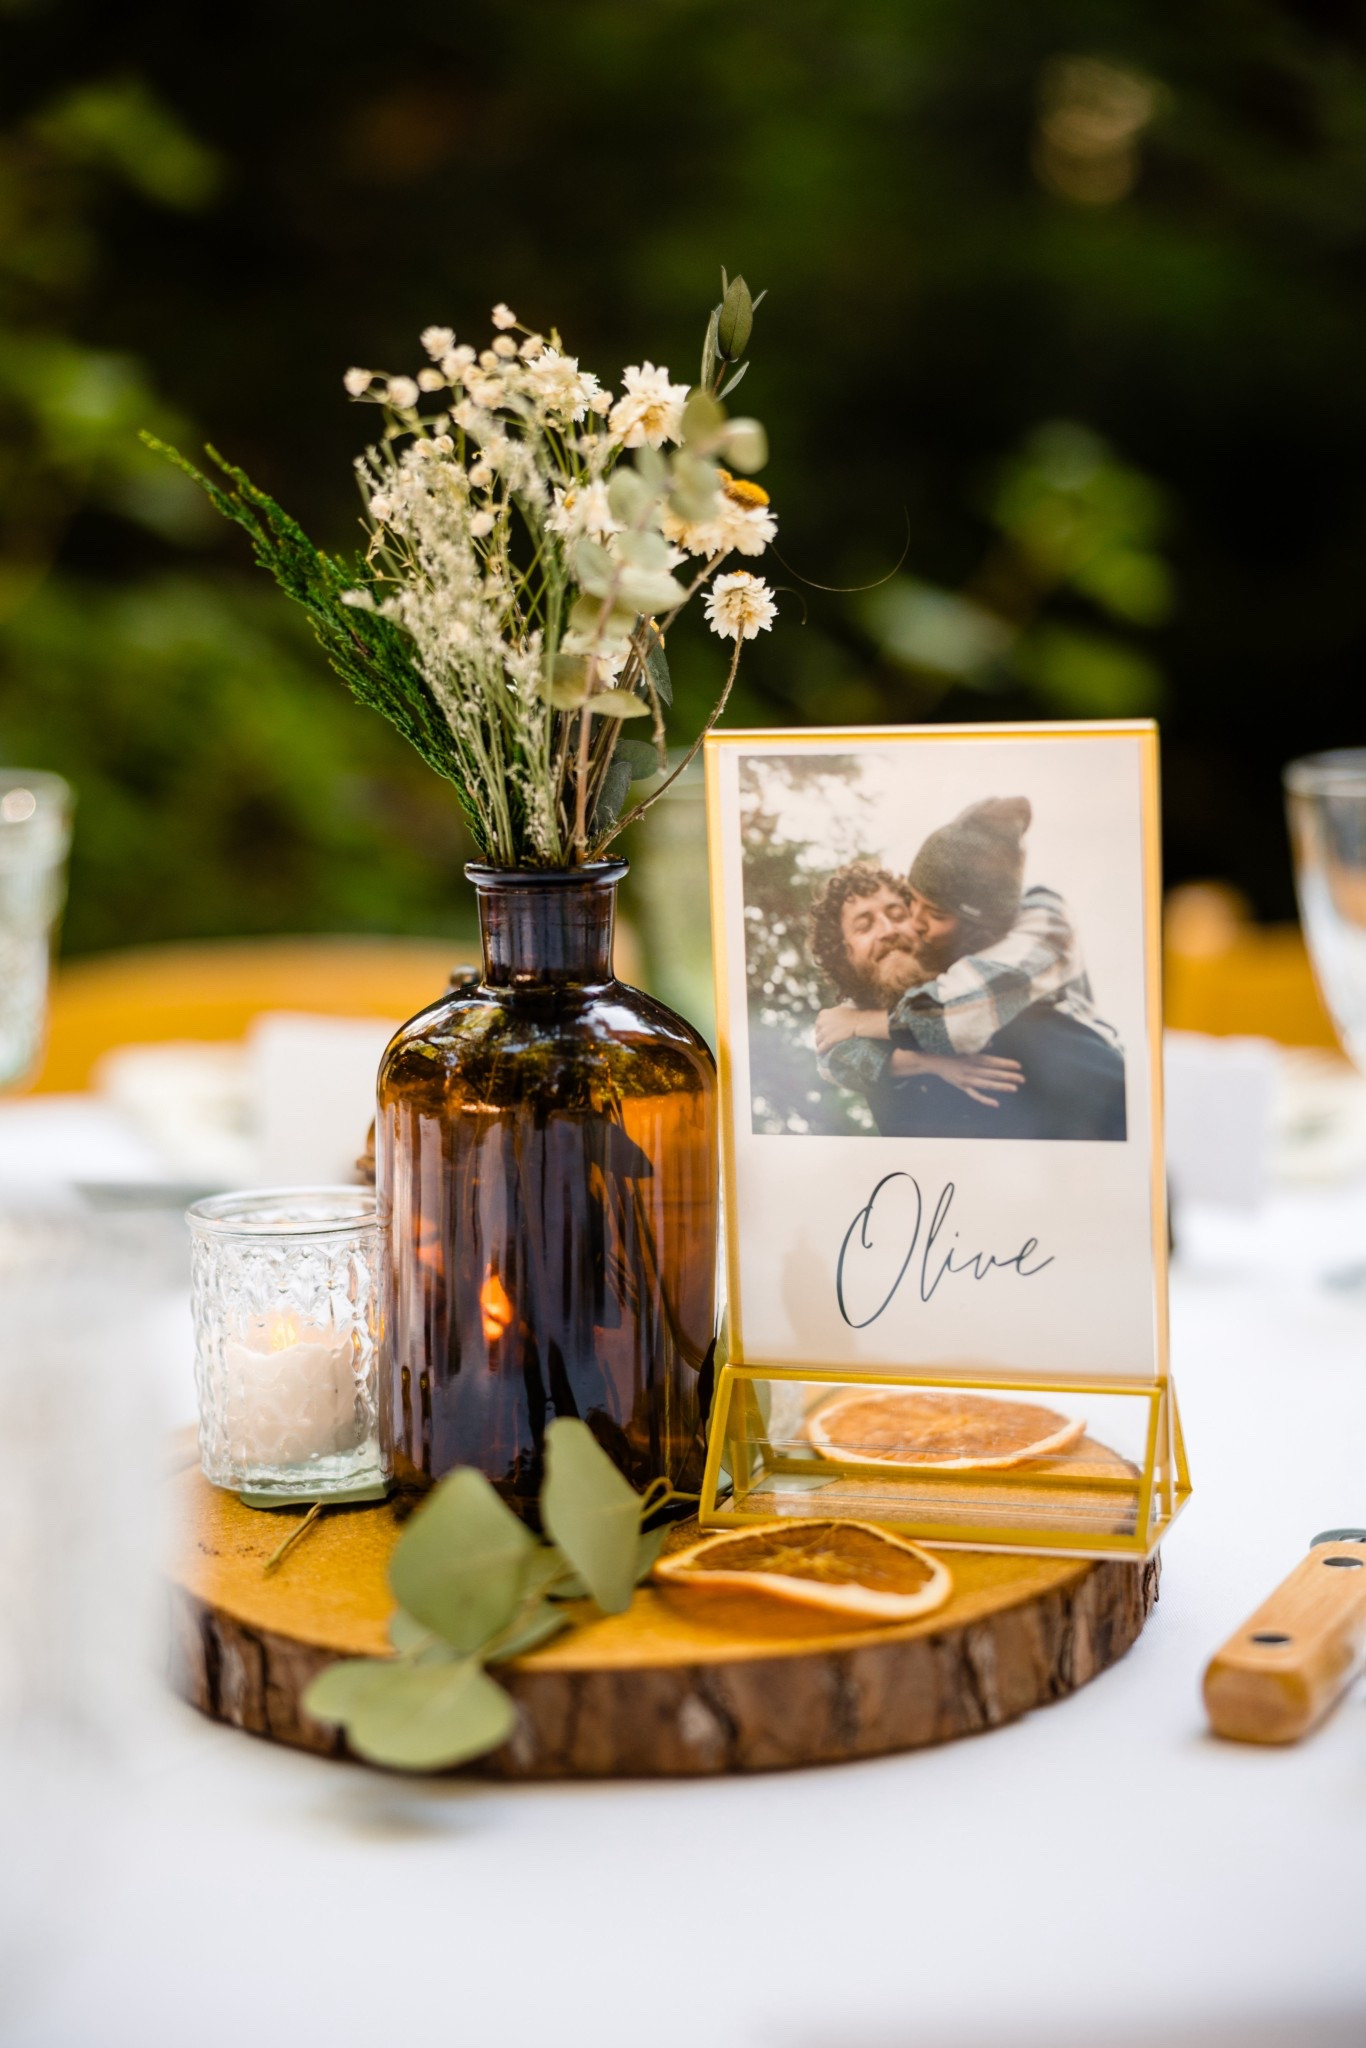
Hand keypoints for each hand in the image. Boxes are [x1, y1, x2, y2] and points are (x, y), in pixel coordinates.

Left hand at [814, 1007, 886, 1053]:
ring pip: (818, 1039)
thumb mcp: (841, 1009)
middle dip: (819, 1035)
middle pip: (817, 1030)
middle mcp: (823, 1021)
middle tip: (821, 1040)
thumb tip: (835, 1017)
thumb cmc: (854, 1015)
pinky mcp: (830, 1039)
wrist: (859, 1022)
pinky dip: (820, 1050)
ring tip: (819, 1048)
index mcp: (825, 1013)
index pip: (819, 1020)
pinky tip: (819, 1053)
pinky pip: (823, 1045)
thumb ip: (835, 1014)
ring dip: (819, 1044)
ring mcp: (825, 1030)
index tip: (822, 1030)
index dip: (820, 1026)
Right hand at [889, 1049, 1024, 1106]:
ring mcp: (967, 1079)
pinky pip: (975, 1095)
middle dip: (1008, 1076)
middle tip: (1022, 1079)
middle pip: (993, 1073)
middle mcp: (971, 1069)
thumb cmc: (949, 1049)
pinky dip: (985, 1100)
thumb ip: (979, 1046)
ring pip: (987, 1084)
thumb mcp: (964, 1045)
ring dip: (1001, 1086)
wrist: (932, 1059)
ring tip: (1014, 1088)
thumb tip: (991, 1044)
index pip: (993, 1061)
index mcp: (973, 1057)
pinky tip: (996, 1103)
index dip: (1006, 1064)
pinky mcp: (962, 1086)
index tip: (1018, 1066)